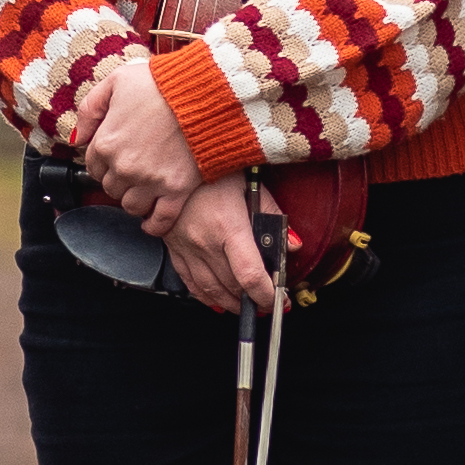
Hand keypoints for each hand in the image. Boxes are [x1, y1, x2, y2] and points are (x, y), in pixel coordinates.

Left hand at [64, 57, 203, 221]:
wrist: (206, 92)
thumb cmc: (163, 83)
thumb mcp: (117, 80)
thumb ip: (90, 108)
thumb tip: (77, 137)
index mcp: (107, 141)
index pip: (92, 165)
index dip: (103, 161)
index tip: (115, 157)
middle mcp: (124, 167)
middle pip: (110, 188)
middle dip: (118, 180)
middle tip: (133, 170)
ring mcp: (150, 181)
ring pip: (131, 206)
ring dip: (134, 200)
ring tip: (143, 190)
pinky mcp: (176, 190)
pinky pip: (160, 220)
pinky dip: (154, 225)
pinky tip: (152, 221)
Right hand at [159, 171, 279, 314]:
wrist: (172, 158)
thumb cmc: (211, 166)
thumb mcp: (250, 184)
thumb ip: (273, 215)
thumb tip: (293, 243)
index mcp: (228, 226)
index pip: (249, 274)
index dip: (267, 294)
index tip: (279, 300)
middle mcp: (204, 242)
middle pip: (232, 286)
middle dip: (254, 300)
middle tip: (270, 301)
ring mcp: (186, 248)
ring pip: (210, 290)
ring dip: (232, 303)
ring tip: (248, 306)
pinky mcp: (173, 248)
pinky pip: (189, 282)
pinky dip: (206, 296)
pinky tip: (218, 300)